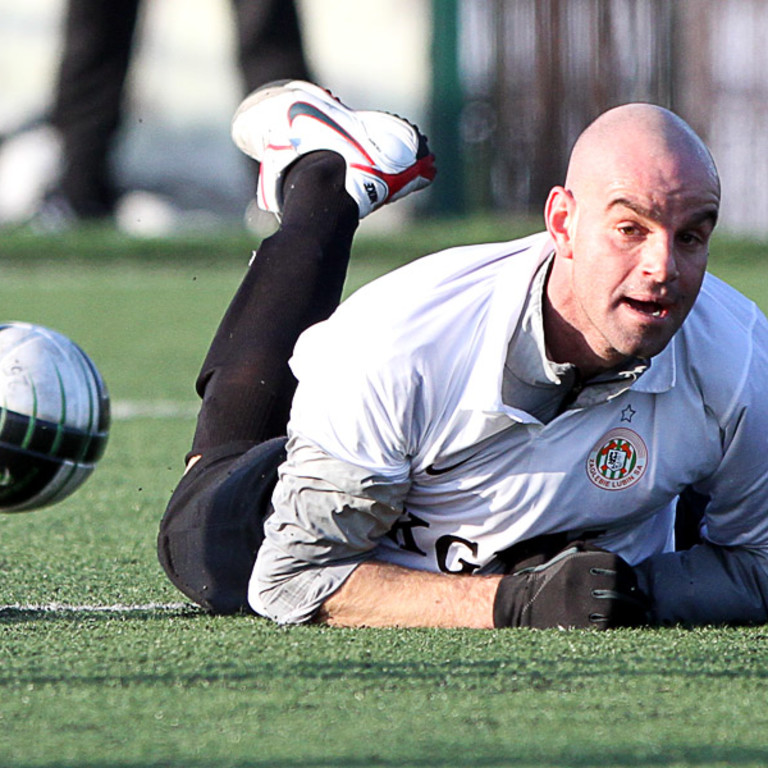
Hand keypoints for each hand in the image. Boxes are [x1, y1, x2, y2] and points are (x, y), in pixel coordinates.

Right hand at [493, 542, 649, 628]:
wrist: (525, 603)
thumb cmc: (552, 578)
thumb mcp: (567, 556)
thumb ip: (593, 552)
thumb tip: (622, 564)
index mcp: (579, 563)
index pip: (618, 567)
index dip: (630, 576)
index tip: (634, 584)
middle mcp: (580, 582)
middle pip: (621, 589)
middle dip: (634, 597)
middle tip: (640, 602)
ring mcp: (579, 604)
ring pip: (617, 609)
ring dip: (630, 613)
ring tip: (634, 615)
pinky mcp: (578, 625)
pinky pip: (607, 625)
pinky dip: (617, 625)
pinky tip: (619, 624)